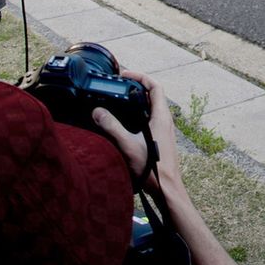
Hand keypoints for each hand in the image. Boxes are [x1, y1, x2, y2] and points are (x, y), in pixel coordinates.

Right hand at [92, 70, 180, 198]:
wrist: (167, 189)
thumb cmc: (152, 168)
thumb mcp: (128, 145)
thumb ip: (111, 127)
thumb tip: (97, 111)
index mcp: (161, 116)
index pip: (154, 87)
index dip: (140, 77)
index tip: (124, 75)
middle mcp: (165, 121)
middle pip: (152, 96)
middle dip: (136, 88)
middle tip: (118, 86)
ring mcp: (164, 130)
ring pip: (151, 108)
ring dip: (137, 102)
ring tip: (118, 100)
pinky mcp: (161, 140)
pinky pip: (150, 120)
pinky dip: (137, 115)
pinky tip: (124, 123)